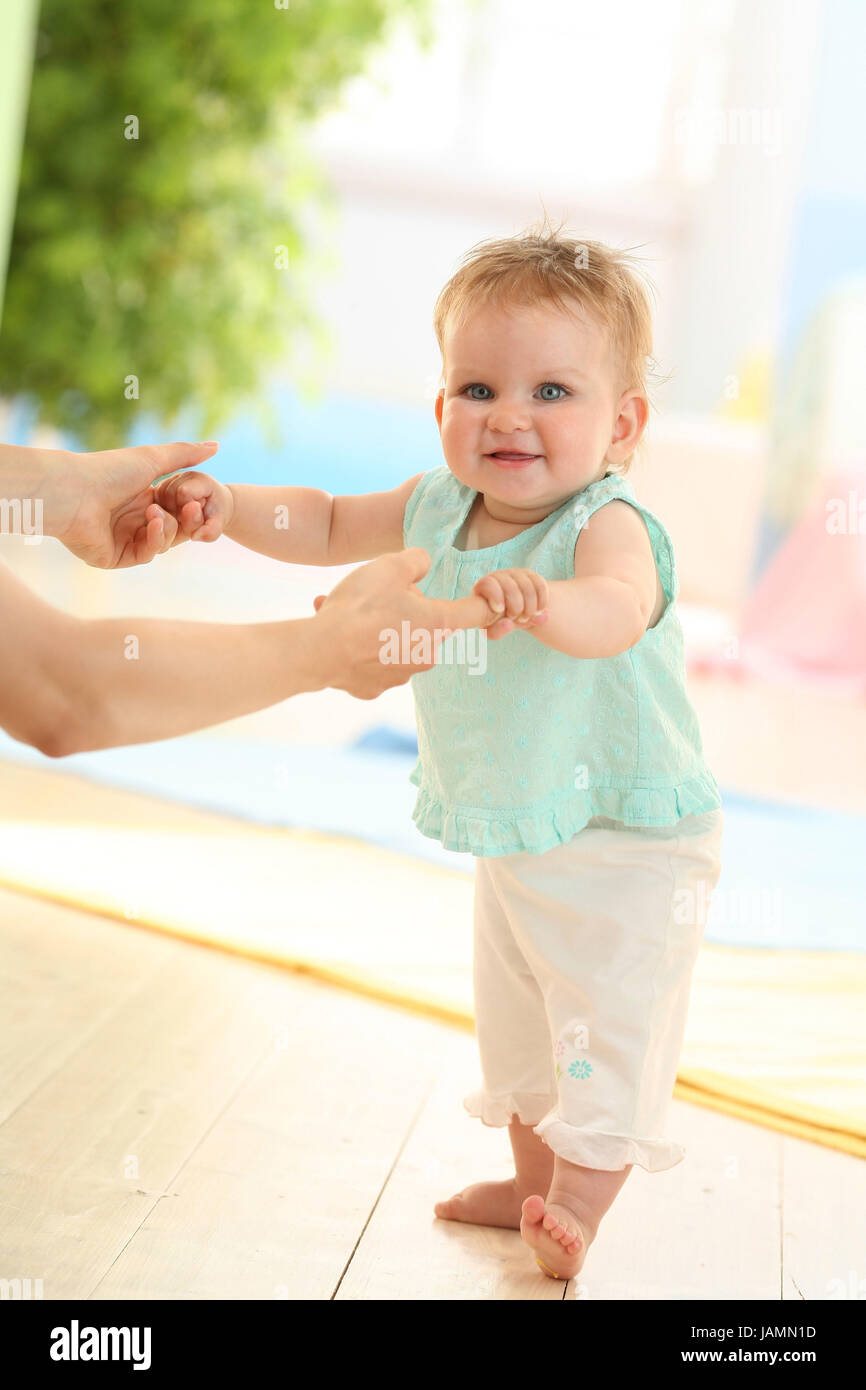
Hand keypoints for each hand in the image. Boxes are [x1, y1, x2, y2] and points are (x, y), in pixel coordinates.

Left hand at [52, 440, 219, 568]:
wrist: (74, 491)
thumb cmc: (109, 470)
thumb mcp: (153, 458)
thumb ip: (186, 454)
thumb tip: (216, 445)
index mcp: (140, 498)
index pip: (175, 510)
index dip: (190, 508)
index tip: (198, 502)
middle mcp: (132, 520)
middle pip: (173, 530)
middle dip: (183, 521)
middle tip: (190, 510)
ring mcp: (123, 540)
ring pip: (161, 543)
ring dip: (166, 528)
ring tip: (154, 512)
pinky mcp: (114, 557)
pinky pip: (145, 555)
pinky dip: (153, 540)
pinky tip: (151, 524)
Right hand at [309, 548, 498, 697]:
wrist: (319, 651)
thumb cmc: (359, 606)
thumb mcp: (390, 565)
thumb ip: (415, 560)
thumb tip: (421, 564)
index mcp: (438, 625)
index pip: (476, 613)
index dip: (484, 601)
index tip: (483, 595)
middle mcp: (426, 656)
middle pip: (426, 624)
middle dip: (406, 608)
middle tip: (376, 594)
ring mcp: (400, 675)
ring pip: (395, 642)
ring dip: (377, 626)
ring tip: (346, 611)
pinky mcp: (373, 688)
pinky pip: (372, 662)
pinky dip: (359, 648)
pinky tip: (337, 633)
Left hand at [472, 567, 549, 638]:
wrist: (514, 613)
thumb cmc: (498, 622)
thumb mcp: (493, 630)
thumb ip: (497, 631)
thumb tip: (508, 623)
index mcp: (483, 587)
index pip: (488, 584)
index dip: (495, 596)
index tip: (500, 610)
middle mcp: (498, 576)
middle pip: (510, 588)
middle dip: (516, 608)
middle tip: (518, 619)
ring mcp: (515, 574)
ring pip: (527, 587)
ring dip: (530, 608)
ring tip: (527, 617)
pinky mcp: (531, 575)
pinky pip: (540, 586)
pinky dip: (542, 602)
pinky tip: (539, 610)